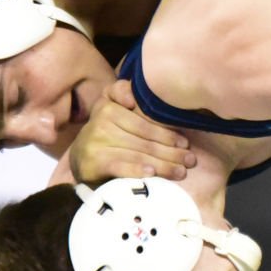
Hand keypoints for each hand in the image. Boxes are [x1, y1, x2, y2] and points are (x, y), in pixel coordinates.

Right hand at [68, 80, 196, 183]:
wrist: (79, 160)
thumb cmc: (106, 135)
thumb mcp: (113, 110)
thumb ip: (126, 95)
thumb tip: (143, 98)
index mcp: (109, 104)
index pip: (145, 121)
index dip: (166, 131)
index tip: (184, 142)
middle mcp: (101, 120)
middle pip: (145, 138)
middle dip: (172, 151)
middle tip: (190, 161)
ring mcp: (95, 141)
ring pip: (138, 153)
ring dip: (163, 164)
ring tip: (181, 172)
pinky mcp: (92, 162)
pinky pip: (120, 165)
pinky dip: (136, 170)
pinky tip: (151, 174)